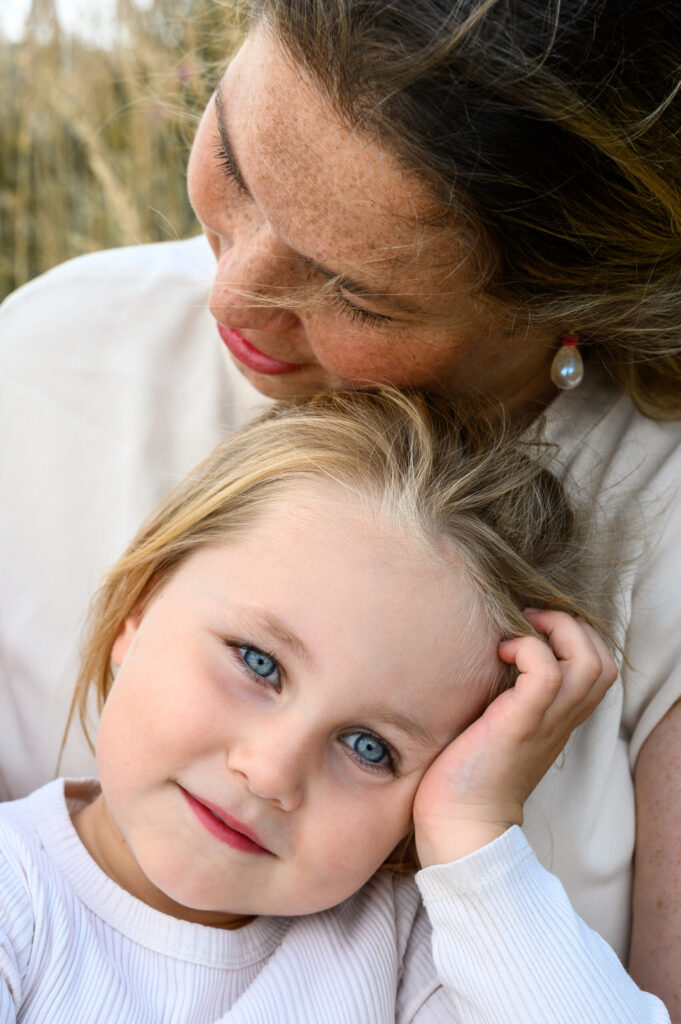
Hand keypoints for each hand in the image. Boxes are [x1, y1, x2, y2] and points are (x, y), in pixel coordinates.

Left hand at [413, 610, 616, 867]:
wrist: (461, 824)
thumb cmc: (468, 772)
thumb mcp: (501, 726)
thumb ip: (510, 697)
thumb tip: (491, 655)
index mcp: (560, 719)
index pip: (599, 668)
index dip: (576, 637)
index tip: (534, 628)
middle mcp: (562, 720)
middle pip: (602, 660)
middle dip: (571, 625)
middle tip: (529, 621)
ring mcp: (545, 723)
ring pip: (588, 662)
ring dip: (556, 632)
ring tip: (518, 633)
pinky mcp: (520, 725)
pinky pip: (545, 674)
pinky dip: (527, 650)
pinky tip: (499, 654)